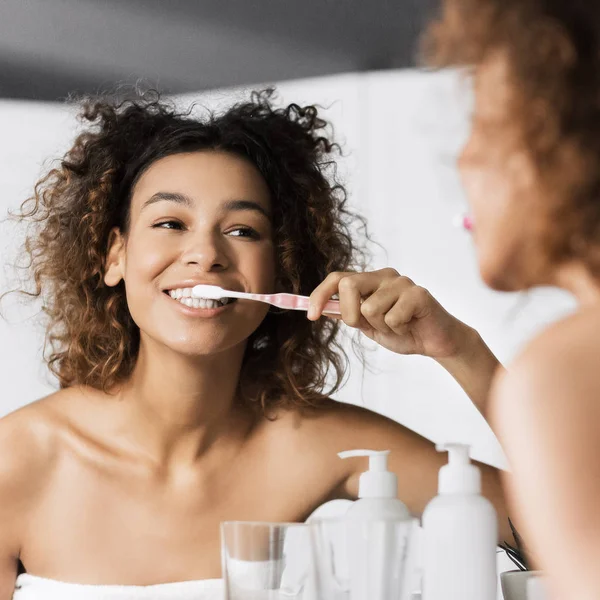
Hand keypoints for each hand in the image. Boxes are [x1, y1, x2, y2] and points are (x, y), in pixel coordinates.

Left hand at [308, 268, 468, 358]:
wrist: (435, 342)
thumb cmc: (403, 330)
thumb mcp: (368, 325)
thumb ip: (348, 314)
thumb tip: (322, 309)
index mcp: (370, 280)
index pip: (337, 278)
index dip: (320, 295)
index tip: (310, 316)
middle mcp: (384, 276)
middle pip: (349, 285)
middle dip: (351, 314)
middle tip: (366, 326)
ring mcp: (402, 283)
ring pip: (370, 308)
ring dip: (380, 327)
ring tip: (397, 327)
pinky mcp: (419, 294)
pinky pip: (392, 317)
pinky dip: (398, 330)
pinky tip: (410, 326)